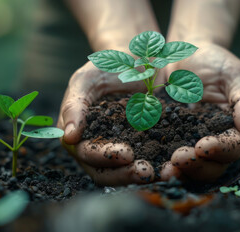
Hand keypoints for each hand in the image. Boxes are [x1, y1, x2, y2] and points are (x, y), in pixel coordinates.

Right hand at [58, 62, 155, 185]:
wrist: (135, 63)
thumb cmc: (105, 69)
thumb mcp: (87, 80)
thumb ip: (75, 106)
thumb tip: (69, 137)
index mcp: (78, 135)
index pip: (85, 153)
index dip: (103, 156)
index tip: (126, 153)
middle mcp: (95, 148)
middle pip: (104, 172)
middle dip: (124, 174)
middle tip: (145, 172)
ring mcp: (118, 150)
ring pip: (124, 172)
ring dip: (140, 176)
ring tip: (159, 174)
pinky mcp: (140, 148)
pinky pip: (145, 162)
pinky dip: (156, 166)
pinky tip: (170, 167)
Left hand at [160, 42, 239, 181]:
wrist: (182, 53)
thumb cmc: (215, 62)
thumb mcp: (235, 75)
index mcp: (233, 131)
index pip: (232, 148)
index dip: (221, 150)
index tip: (204, 146)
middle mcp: (211, 143)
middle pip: (210, 167)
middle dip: (196, 166)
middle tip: (179, 158)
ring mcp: (186, 143)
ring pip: (186, 167)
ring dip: (175, 171)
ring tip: (161, 169)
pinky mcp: (163, 139)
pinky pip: (160, 154)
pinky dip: (154, 161)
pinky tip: (144, 162)